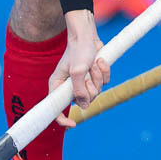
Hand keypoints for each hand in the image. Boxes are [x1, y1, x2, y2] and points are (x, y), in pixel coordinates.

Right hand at [51, 11, 109, 125]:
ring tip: (93, 63)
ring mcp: (83, 82)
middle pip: (84, 101)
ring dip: (98, 77)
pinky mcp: (94, 76)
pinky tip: (100, 60)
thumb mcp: (78, 70)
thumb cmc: (78, 50)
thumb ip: (80, 89)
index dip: (63, 120)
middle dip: (91, 88)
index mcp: (58, 87)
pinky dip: (104, 72)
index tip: (73, 124)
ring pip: (96, 91)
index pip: (56, 109)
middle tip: (88, 74)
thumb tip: (84, 106)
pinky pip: (105, 82)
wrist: (87, 35)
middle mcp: (70, 87)